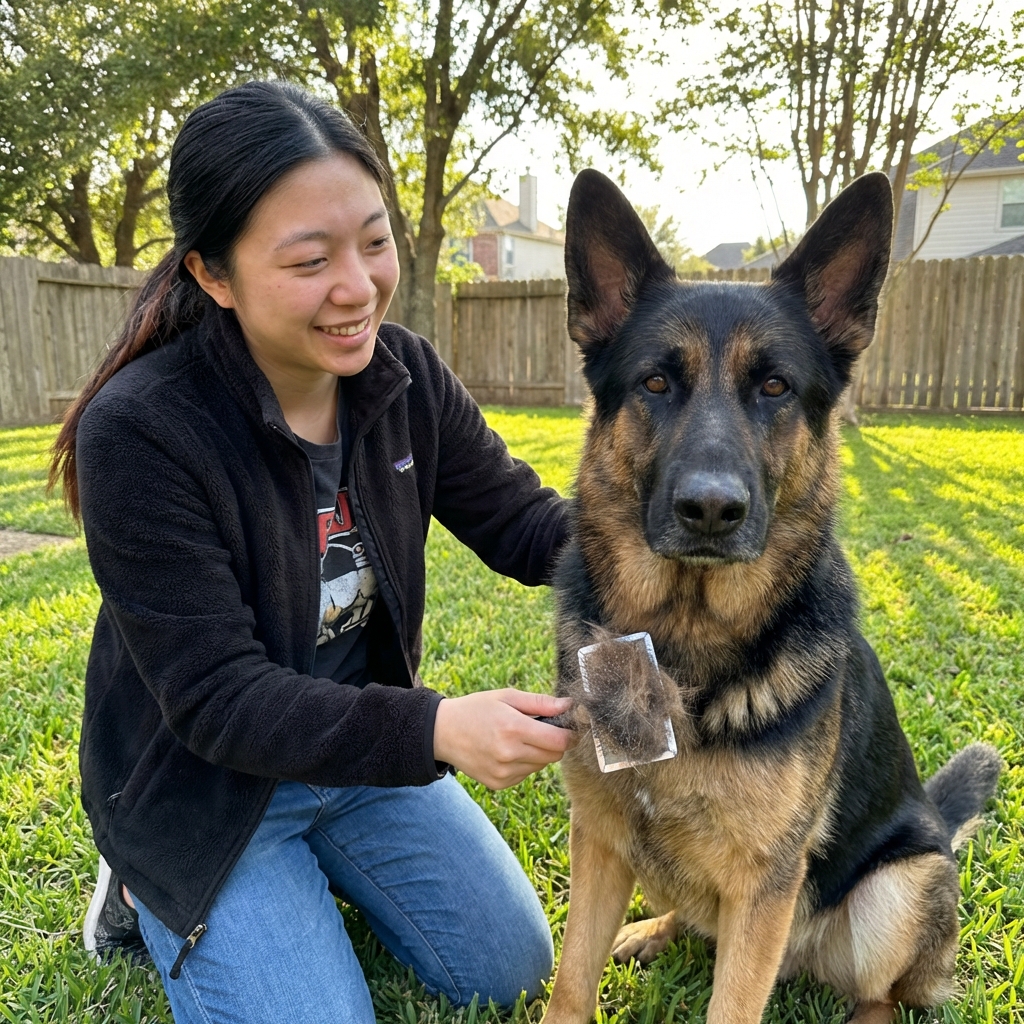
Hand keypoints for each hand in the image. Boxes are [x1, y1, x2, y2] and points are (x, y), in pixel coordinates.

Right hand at [433, 689, 576, 789]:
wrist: (442, 732)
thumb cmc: (477, 709)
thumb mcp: (507, 697)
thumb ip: (541, 703)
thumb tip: (569, 705)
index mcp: (514, 729)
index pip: (559, 741)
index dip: (570, 734)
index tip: (569, 727)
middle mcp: (510, 754)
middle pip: (554, 755)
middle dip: (554, 742)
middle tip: (540, 729)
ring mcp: (504, 772)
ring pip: (541, 765)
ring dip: (539, 753)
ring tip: (518, 737)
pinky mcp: (499, 783)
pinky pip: (525, 774)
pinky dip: (524, 763)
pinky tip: (507, 750)